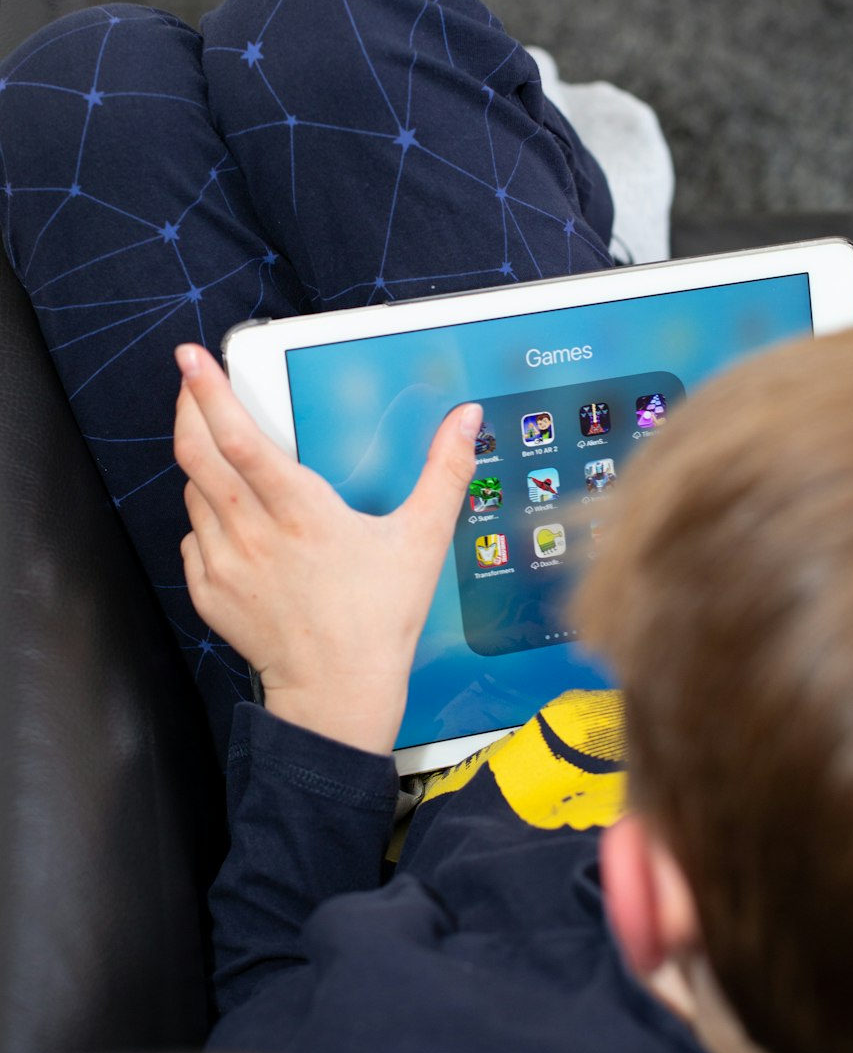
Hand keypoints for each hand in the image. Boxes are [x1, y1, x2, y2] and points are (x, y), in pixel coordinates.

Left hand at [173, 343, 480, 754]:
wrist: (338, 695)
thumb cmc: (379, 621)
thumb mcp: (422, 541)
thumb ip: (445, 472)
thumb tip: (465, 420)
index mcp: (300, 512)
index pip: (240, 438)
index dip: (210, 391)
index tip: (192, 358)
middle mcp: (252, 534)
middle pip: (197, 453)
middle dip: (188, 407)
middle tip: (191, 382)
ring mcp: (224, 564)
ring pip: (194, 493)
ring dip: (204, 467)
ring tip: (231, 461)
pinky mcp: (209, 592)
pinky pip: (194, 537)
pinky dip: (207, 520)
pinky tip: (237, 525)